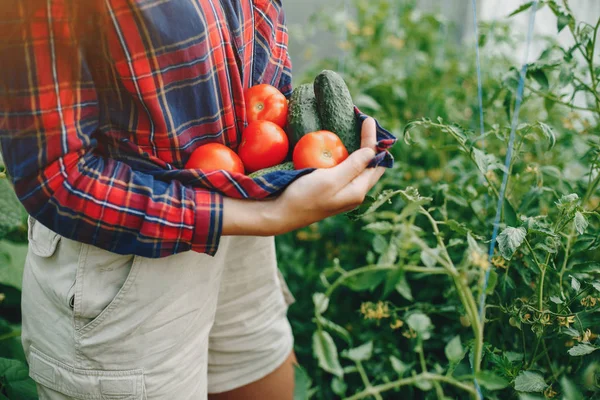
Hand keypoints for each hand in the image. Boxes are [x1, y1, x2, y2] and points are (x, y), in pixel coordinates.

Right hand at [222, 118, 384, 236]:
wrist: (279, 214)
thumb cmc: (304, 197)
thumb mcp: (330, 180)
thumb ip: (353, 166)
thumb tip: (372, 151)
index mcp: (357, 191)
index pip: (374, 162)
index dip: (374, 141)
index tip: (367, 119)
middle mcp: (352, 192)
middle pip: (370, 165)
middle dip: (370, 144)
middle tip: (364, 123)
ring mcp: (341, 191)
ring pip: (357, 167)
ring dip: (359, 150)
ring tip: (355, 131)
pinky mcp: (329, 188)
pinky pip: (344, 169)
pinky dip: (345, 155)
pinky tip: (338, 147)